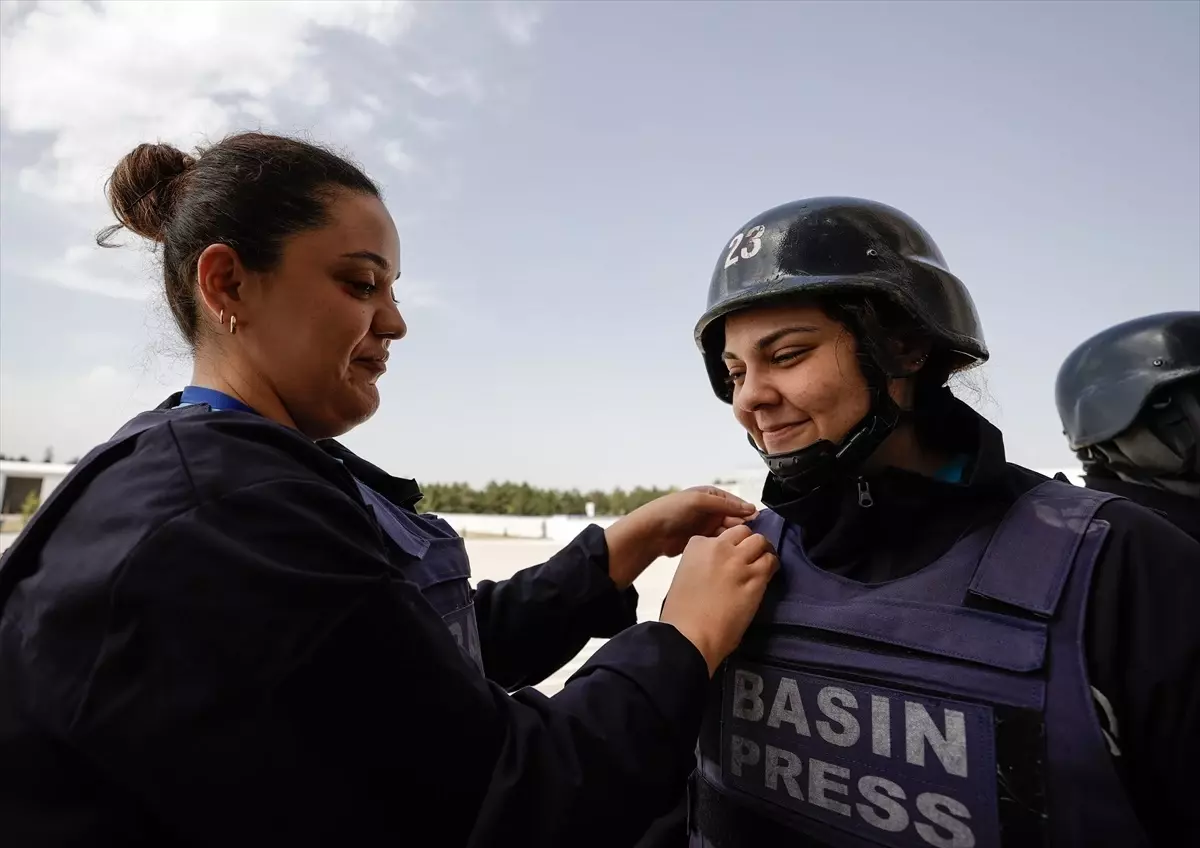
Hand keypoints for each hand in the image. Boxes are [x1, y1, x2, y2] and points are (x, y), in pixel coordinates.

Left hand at [603, 486, 757, 588]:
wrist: (651, 533)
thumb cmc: (672, 511)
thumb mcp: (699, 501)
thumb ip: (725, 504)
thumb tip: (751, 509)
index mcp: (710, 495)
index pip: (735, 502)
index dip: (745, 510)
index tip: (757, 520)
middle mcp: (710, 509)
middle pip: (734, 518)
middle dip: (742, 526)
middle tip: (752, 536)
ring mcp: (707, 526)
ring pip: (729, 531)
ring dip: (735, 537)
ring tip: (743, 545)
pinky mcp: (703, 541)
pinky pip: (720, 542)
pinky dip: (726, 546)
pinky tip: (732, 552)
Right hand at [659, 525, 778, 676]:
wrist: (691, 635)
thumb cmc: (680, 613)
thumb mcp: (684, 576)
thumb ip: (701, 564)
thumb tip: (716, 569)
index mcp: (697, 546)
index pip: (720, 534)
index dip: (726, 546)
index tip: (726, 559)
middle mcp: (720, 548)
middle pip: (742, 532)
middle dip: (746, 543)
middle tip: (747, 558)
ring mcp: (739, 562)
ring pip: (760, 542)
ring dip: (762, 551)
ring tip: (761, 563)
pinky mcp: (756, 578)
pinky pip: (771, 561)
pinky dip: (771, 565)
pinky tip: (768, 574)